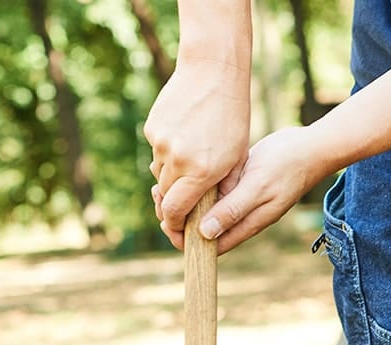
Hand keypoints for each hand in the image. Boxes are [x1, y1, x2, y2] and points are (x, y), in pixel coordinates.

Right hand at [144, 58, 250, 242]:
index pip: (175, 211)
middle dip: (173, 200)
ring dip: (172, 174)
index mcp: (201, 172)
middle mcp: (177, 160)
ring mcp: (161, 143)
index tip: (177, 226)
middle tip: (185, 198)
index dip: (174, 223)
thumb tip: (210, 216)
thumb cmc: (233, 117)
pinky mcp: (153, 128)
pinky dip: (168, 151)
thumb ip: (222, 188)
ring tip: (192, 158)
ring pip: (160, 172)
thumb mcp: (237, 157)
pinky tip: (185, 136)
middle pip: (165, 195)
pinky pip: (157, 150)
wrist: (213, 72)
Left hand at [159, 125, 334, 254]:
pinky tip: (182, 170)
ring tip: (161, 182)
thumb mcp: (257, 187)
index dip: (185, 239)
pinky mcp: (240, 184)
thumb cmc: (287, 166)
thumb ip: (232, 210)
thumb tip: (205, 234)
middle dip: (178, 216)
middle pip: (204, 228)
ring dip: (184, 199)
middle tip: (158, 194)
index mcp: (246, 224)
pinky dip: (196, 185)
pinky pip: (213, 191)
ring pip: (206, 208)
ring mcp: (242, 200)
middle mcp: (242, 216)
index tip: (165, 222)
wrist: (312, 146)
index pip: (210, 245)